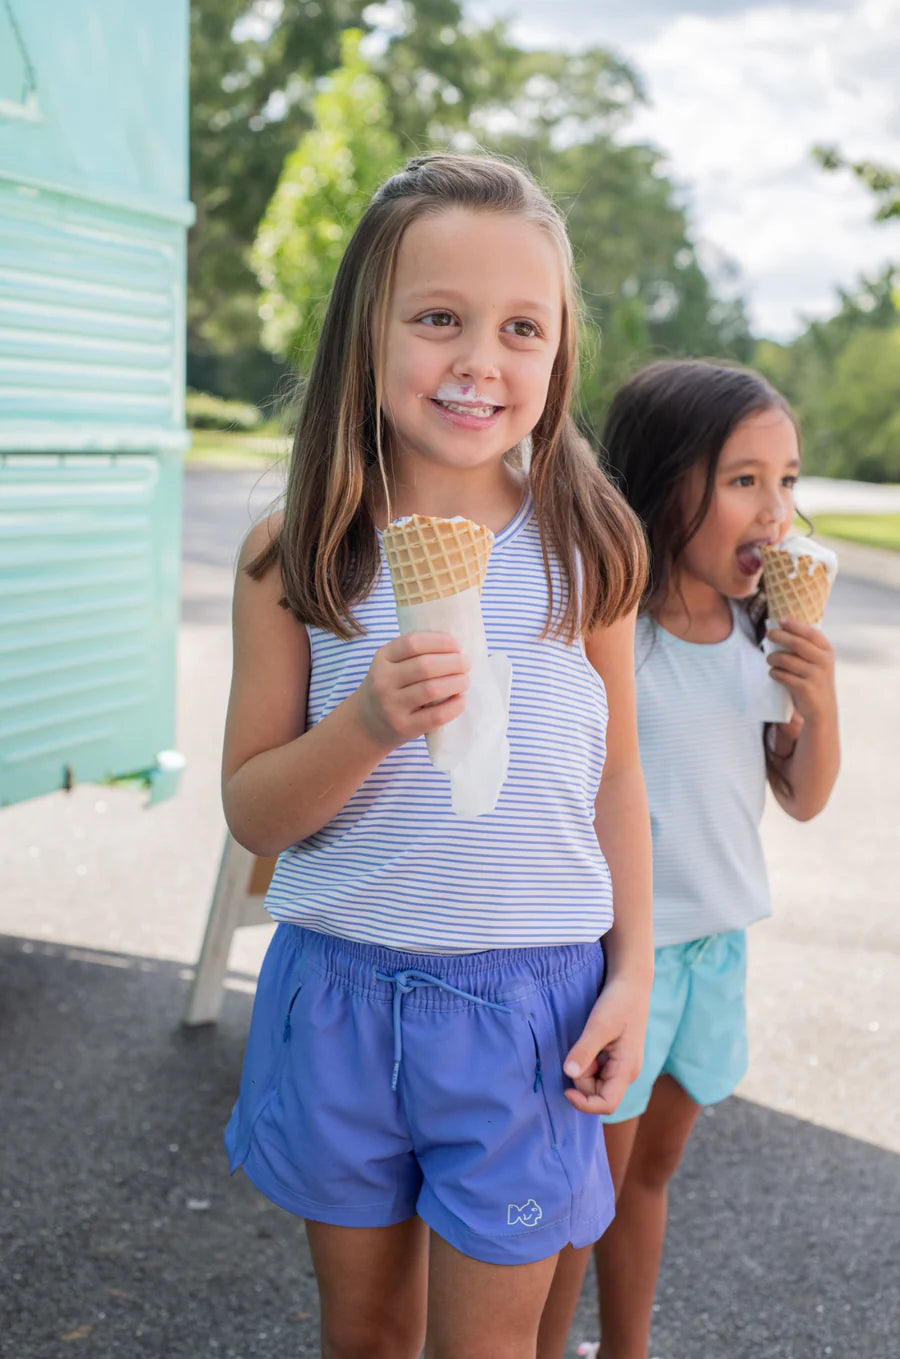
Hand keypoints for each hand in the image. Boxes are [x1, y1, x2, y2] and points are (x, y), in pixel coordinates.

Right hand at [356, 632, 468, 749]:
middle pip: (425, 666)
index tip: (457, 646)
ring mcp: (392, 706)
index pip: (413, 643)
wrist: (367, 724)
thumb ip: (416, 654)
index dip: (440, 642)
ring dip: (456, 682)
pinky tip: (461, 699)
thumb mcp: (391, 665)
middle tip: (466, 664)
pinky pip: (436, 716)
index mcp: (382, 658)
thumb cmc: (389, 688)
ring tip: (465, 681)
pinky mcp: (404, 727)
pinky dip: (454, 706)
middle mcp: (383, 681)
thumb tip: (456, 648)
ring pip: (432, 689)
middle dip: (453, 662)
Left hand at [562, 976, 649, 1115]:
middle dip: (581, 1077)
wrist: (632, 983)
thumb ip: (585, 1050)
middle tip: (580, 1048)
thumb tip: (569, 1073)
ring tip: (587, 1042)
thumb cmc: (619, 1002)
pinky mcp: (617, 1059)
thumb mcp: (599, 1025)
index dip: (584, 1103)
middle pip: (597, 1093)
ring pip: (595, 1082)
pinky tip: (590, 1042)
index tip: (566, 1088)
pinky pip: (597, 1071)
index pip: (607, 1104)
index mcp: (627, 1070)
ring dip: (584, 1068)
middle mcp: (627, 1073)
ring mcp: (622, 1066)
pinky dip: (588, 1062)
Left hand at [766, 619, 835, 724]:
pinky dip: (774, 673)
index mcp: (827, 651)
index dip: (795, 625)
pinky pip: (783, 676)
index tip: (781, 620)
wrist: (822, 709)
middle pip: (797, 643)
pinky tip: (773, 673)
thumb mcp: (817, 662)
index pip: (811, 633)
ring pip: (786, 660)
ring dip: (773, 657)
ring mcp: (815, 675)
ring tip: (769, 659)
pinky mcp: (805, 688)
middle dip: (780, 636)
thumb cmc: (814, 680)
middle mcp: (824, 661)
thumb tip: (781, 629)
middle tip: (768, 634)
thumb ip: (805, 647)